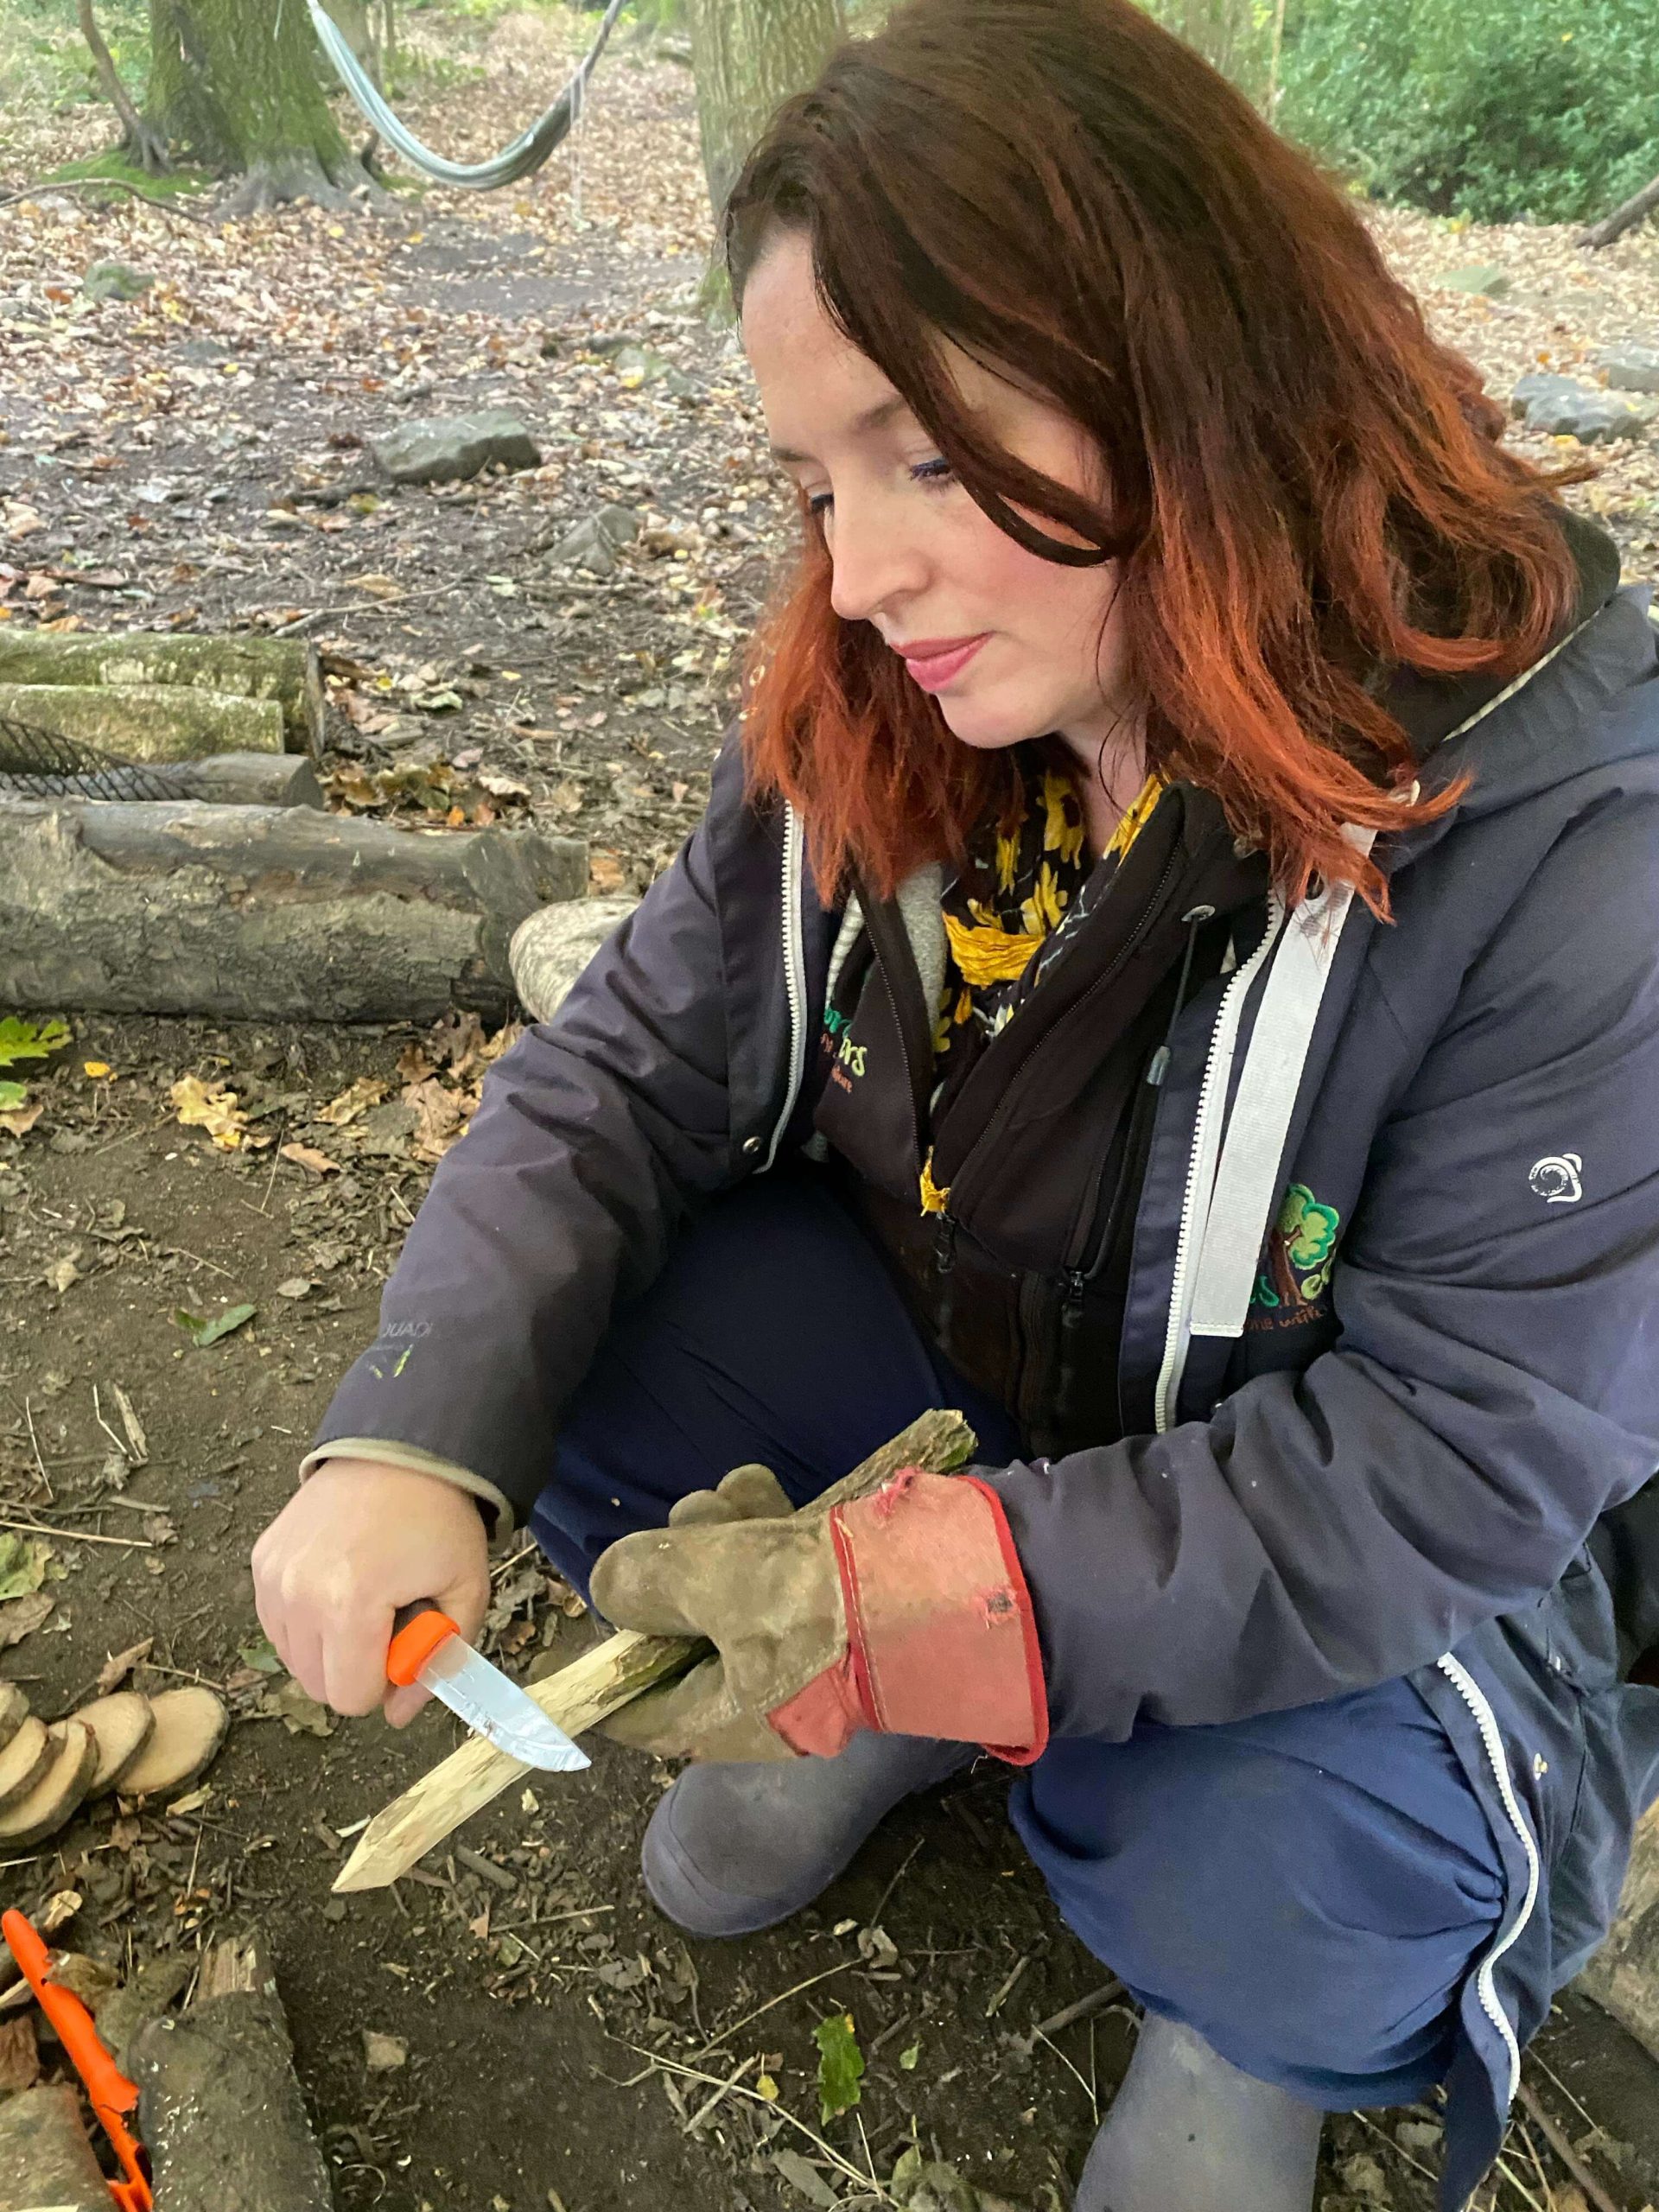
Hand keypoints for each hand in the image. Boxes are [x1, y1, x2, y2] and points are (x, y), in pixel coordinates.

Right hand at [251, 1460, 490, 1726]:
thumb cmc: (439, 1520)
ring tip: (365, 1598)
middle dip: (357, 1669)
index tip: (406, 1642)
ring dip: (330, 1648)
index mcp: (349, 1604)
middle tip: (389, 1619)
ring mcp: (273, 1575)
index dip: (385, 1682)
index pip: (349, 1697)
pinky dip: (307, 1620)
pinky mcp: (262, 1559)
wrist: (400, 1448)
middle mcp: (298, 1593)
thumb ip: (439, 1662)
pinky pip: (277, 1623)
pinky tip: (339, 1582)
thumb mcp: (465, 1591)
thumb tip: (397, 1715)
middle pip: (318, 1685)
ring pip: (294, 1659)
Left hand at [591, 1462, 1047, 1764]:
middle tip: (686, 1525)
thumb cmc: (831, 1603)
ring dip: (720, 1530)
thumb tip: (611, 1585)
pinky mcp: (836, 1597)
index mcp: (730, 1719)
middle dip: (676, 1568)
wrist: (961, 1586)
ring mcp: (803, 1642)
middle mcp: (764, 1691)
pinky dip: (762, 1523)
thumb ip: (650, 1582)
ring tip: (735, 1496)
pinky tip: (763, 1488)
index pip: (643, 1714)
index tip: (578, 1639)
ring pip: (729, 1583)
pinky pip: (775, 1562)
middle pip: (686, 1631)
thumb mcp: (719, 1584)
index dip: (607, 1675)